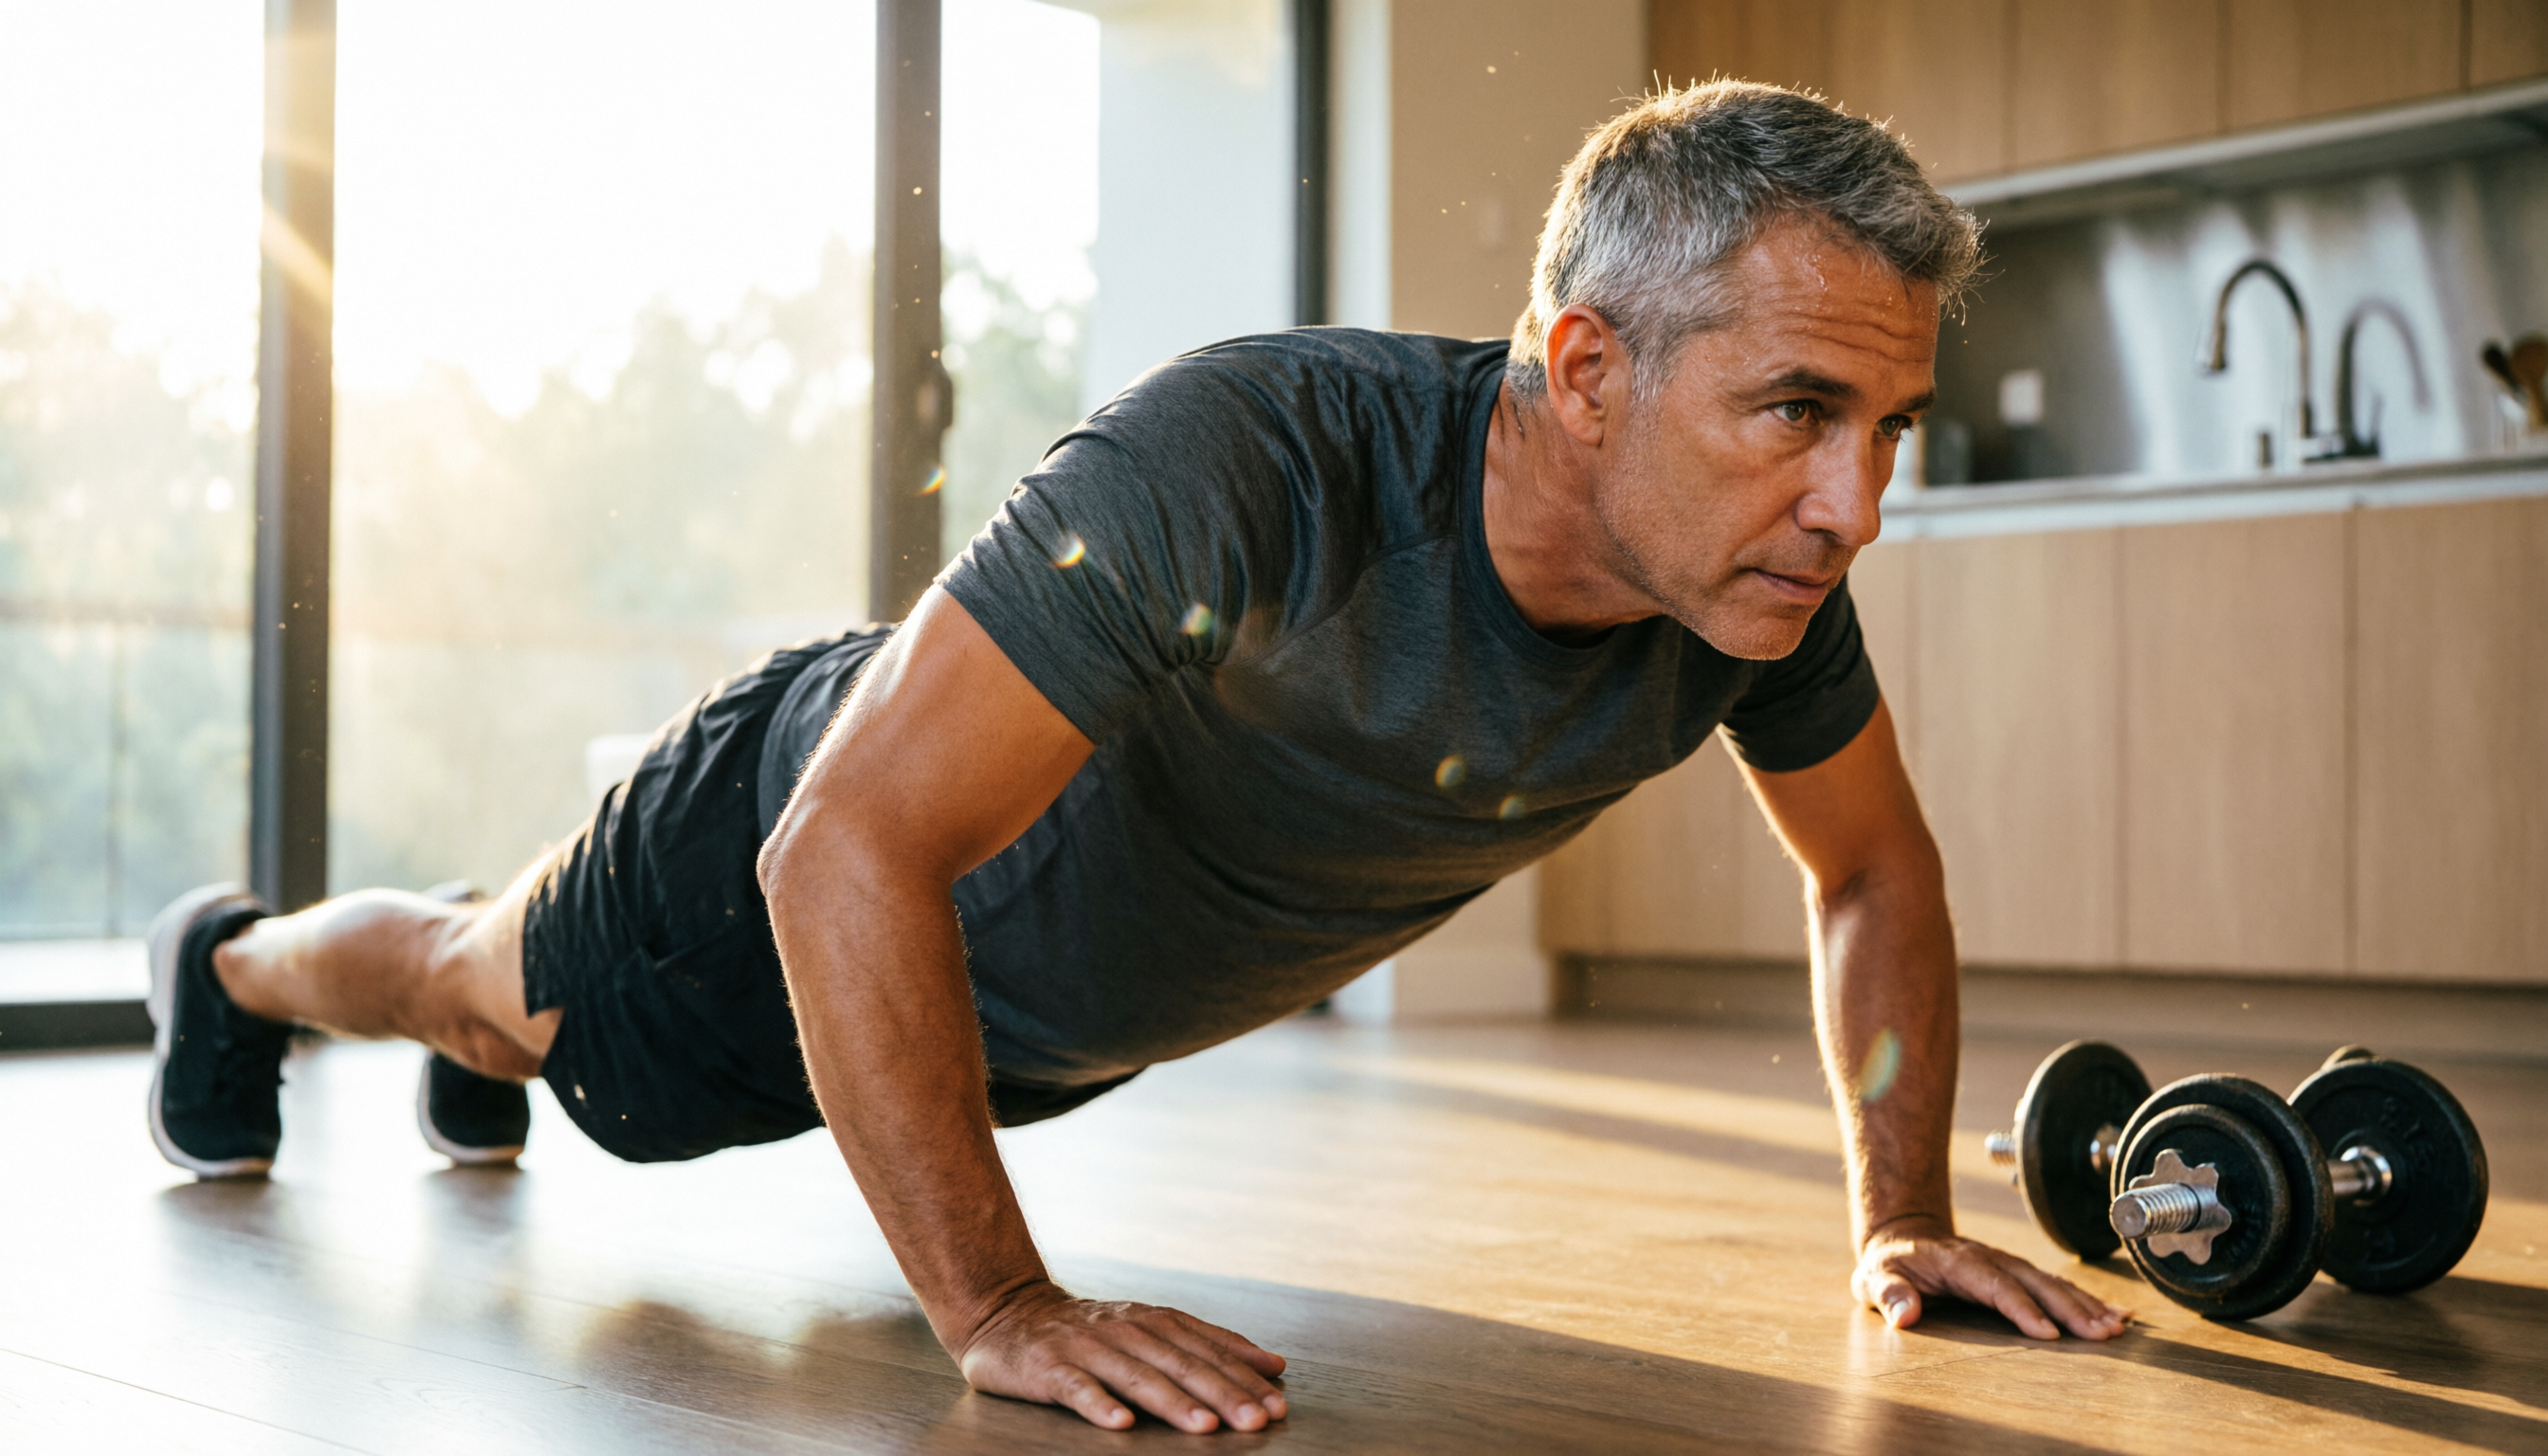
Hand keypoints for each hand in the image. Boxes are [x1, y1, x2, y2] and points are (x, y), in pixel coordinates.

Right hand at [955, 1281, 1288, 1431]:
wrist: (1007, 1312)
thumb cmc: (1090, 1331)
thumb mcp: (1153, 1328)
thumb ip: (1211, 1345)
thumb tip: (1275, 1365)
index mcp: (1154, 1321)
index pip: (1208, 1349)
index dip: (1244, 1377)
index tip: (1278, 1404)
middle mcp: (1126, 1330)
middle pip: (1181, 1364)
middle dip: (1222, 1393)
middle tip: (1256, 1421)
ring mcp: (1087, 1349)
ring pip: (1136, 1377)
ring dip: (1173, 1402)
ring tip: (1204, 1427)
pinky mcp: (1049, 1369)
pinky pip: (1077, 1389)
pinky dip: (1099, 1405)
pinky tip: (1121, 1425)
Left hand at [1853, 1219, 2129, 1339]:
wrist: (1903, 1235)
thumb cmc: (1890, 1263)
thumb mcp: (1875, 1278)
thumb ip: (1889, 1294)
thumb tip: (1904, 1315)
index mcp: (1958, 1261)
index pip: (1996, 1285)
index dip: (2023, 1308)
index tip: (2048, 1333)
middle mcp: (1990, 1259)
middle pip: (2036, 1283)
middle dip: (2072, 1308)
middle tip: (2103, 1333)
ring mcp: (2007, 1263)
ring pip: (2053, 1283)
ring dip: (2086, 1305)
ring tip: (2117, 1327)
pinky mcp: (2018, 1272)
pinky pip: (2057, 1285)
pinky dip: (2086, 1299)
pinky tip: (2115, 1314)